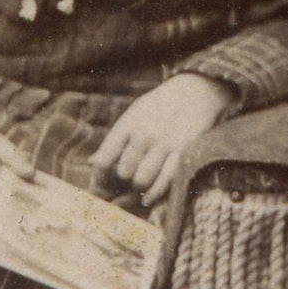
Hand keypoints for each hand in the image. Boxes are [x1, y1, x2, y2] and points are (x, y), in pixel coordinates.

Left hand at [89, 73, 236, 206]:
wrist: (195, 91)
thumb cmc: (159, 106)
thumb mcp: (134, 115)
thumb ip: (115, 139)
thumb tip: (92, 162)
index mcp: (128, 123)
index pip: (105, 159)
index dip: (100, 177)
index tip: (102, 184)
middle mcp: (144, 134)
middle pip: (123, 173)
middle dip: (122, 183)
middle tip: (126, 183)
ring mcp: (164, 144)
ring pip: (142, 181)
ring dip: (139, 188)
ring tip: (140, 184)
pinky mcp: (183, 154)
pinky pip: (164, 183)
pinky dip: (154, 194)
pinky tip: (149, 197)